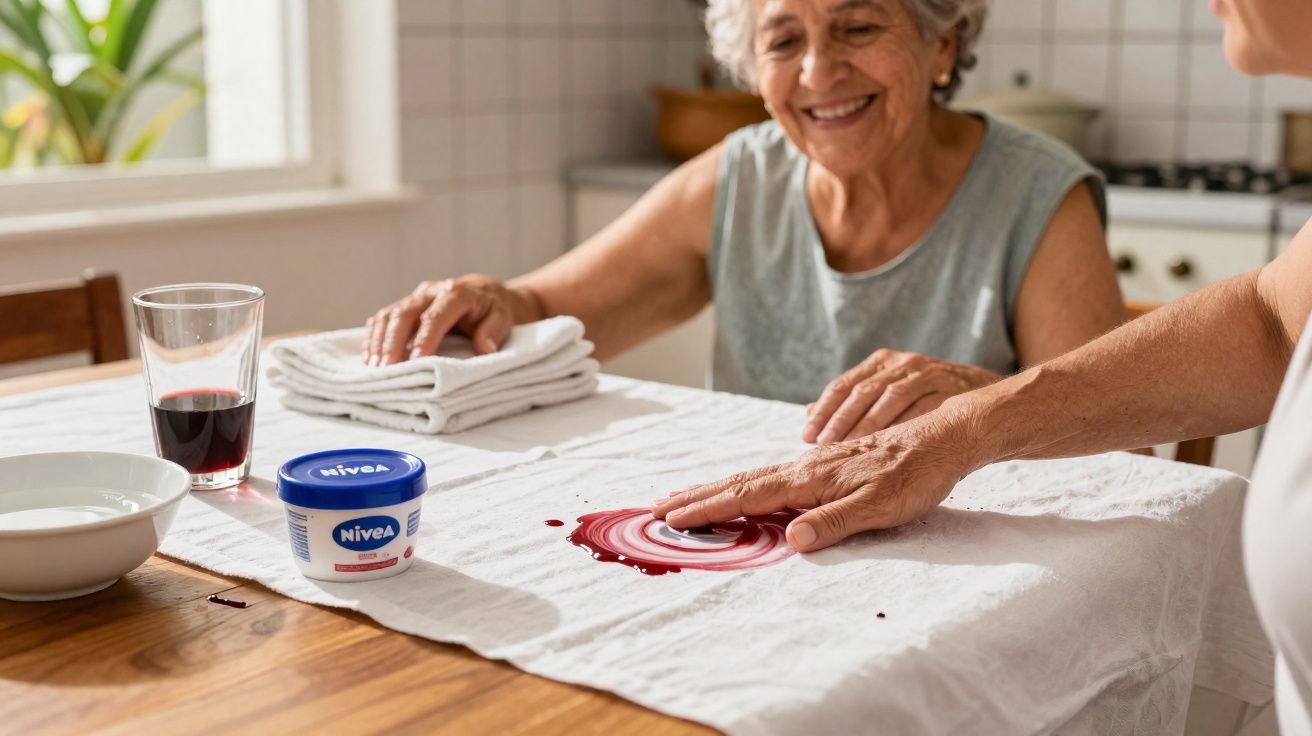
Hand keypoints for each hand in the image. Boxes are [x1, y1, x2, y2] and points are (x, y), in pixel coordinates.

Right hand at [363, 275, 523, 365]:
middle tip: (385, 369)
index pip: (435, 317)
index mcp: (456, 293)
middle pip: (405, 313)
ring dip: (379, 341)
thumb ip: (493, 331)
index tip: (417, 363)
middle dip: (393, 342)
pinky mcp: (406, 304)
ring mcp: (415, 297)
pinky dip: (374, 336)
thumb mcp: (503, 318)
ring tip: (374, 367)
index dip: (424, 340)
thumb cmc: (494, 309)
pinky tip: (369, 356)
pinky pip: (384, 317)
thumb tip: (483, 348)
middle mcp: (431, 291)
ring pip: (390, 314)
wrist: (485, 292)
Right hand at [651, 414, 974, 551]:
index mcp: (812, 479)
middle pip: (741, 481)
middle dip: (698, 496)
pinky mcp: (826, 463)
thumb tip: (792, 538)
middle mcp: (806, 467)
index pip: (749, 496)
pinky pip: (773, 475)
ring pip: (754, 476)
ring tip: (687, 497)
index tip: (673, 518)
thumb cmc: (916, 477)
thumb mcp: (881, 508)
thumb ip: (835, 522)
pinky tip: (745, 487)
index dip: (709, 508)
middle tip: (658, 506)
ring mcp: (815, 463)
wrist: (943, 438)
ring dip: (716, 488)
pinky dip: (745, 483)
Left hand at [802, 349, 999, 443]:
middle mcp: (902, 363)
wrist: (987, 403)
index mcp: (882, 363)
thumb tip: (807, 413)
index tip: (807, 434)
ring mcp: (928, 373)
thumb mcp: (891, 396)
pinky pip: (922, 407)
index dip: (824, 409)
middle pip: (863, 390)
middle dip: (840, 418)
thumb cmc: (929, 404)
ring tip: (849, 448)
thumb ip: (853, 404)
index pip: (844, 384)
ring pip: (890, 397)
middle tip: (823, 444)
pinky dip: (903, 426)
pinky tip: (889, 446)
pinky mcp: (951, 387)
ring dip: (868, 423)